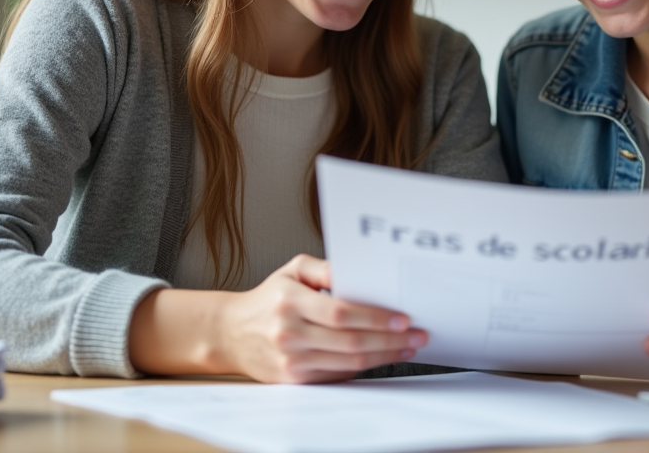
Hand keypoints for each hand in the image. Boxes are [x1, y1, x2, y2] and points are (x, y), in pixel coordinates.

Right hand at [129, 254, 427, 382]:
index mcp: (290, 302)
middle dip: (390, 340)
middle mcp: (289, 333)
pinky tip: (381, 357)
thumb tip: (359, 272)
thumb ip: (326, 268)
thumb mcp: (292, 270)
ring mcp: (291, 360)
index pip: (341, 313)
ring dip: (384, 356)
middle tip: (417, 335)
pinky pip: (336, 375)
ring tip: (406, 347)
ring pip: (348, 363)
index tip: (403, 318)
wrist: (231, 332)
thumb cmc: (268, 298)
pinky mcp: (293, 379)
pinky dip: (363, 368)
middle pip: (350, 342)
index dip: (376, 317)